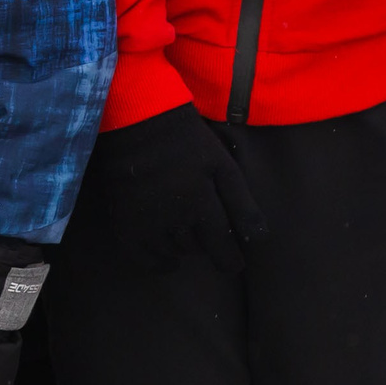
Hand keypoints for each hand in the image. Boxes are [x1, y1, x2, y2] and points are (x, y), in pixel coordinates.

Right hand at [94, 103, 265, 273]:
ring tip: (185, 232)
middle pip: (197, 249)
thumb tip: (260, 238)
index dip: (230, 260)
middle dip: (205, 242)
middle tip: (205, 229)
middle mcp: (173, 219)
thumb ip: (241, 202)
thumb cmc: (187, 140)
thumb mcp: (222, 165)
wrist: (138, 120)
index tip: (235, 264)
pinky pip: (143, 257)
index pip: (221, 247)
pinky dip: (157, 262)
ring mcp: (146, 223)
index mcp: (201, 203)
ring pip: (173, 252)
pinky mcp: (125, 222)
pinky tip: (166, 255)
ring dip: (183, 247)